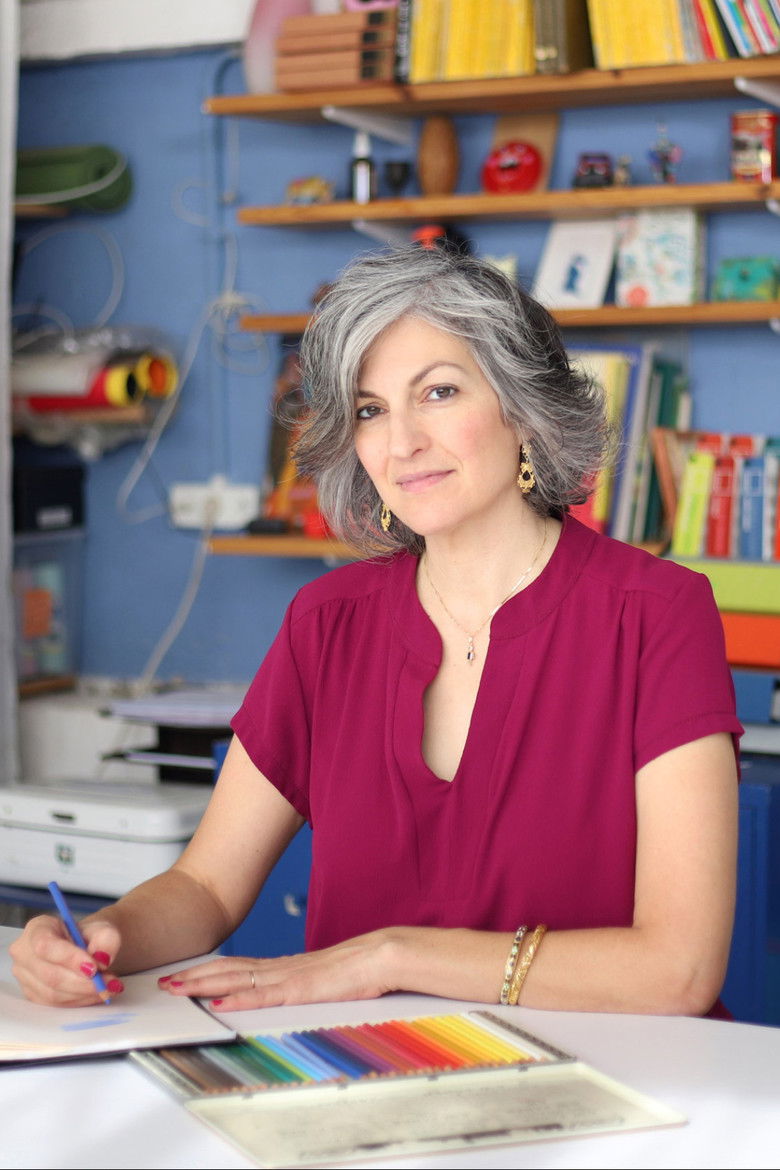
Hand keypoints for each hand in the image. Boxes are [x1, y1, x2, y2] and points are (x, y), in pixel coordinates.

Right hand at [10, 914, 124, 1005]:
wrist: (88, 948)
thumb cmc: (91, 936)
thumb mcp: (104, 930)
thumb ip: (106, 940)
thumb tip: (103, 959)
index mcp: (37, 928)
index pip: (46, 945)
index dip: (69, 959)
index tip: (94, 968)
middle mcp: (24, 953)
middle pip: (49, 975)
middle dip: (83, 982)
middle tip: (109, 983)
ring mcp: (25, 977)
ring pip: (53, 994)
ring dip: (84, 994)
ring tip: (108, 988)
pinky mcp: (33, 995)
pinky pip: (56, 1005)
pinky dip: (80, 1001)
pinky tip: (97, 994)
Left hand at [158, 931, 395, 1010]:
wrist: (381, 956)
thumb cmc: (357, 969)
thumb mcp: (321, 980)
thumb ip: (300, 985)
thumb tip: (283, 995)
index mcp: (284, 967)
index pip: (237, 967)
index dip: (207, 970)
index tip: (182, 975)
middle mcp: (280, 969)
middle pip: (228, 970)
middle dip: (193, 976)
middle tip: (162, 982)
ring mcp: (289, 977)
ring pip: (237, 979)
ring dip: (204, 984)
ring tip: (177, 989)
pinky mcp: (301, 990)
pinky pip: (264, 996)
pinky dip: (239, 999)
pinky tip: (219, 1002)